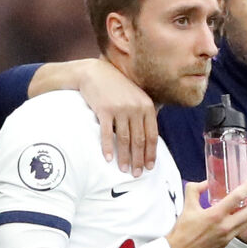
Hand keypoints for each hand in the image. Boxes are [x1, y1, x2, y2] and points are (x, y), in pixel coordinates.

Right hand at [78, 59, 157, 175]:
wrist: (95, 73)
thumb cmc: (117, 88)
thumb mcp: (136, 97)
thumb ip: (144, 115)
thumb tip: (149, 139)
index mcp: (147, 106)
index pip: (152, 135)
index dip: (151, 153)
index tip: (150, 167)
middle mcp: (136, 108)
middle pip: (139, 140)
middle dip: (139, 159)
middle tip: (137, 174)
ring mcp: (120, 109)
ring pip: (124, 139)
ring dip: (125, 157)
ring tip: (124, 170)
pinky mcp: (104, 110)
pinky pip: (107, 133)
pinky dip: (108, 148)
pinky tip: (108, 159)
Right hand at [165, 180, 246, 247]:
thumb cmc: (182, 230)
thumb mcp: (187, 206)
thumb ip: (195, 190)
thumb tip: (206, 183)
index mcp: (215, 215)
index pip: (238, 197)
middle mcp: (225, 226)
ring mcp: (227, 236)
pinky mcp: (227, 243)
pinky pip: (241, 229)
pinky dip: (243, 220)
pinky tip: (238, 215)